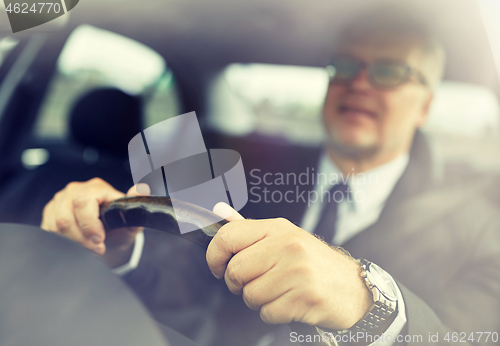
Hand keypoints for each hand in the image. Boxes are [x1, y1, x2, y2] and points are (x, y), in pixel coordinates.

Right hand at [41, 178, 149, 266]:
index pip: (83, 202)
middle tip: (96, 249)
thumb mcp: (131, 219)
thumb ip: (135, 206)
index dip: (89, 224)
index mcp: (96, 187)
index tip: (100, 240)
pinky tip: (76, 244)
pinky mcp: (50, 212)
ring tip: (89, 247)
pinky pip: (48, 230)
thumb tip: (142, 189)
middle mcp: (75, 189)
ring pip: (55, 226)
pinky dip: (62, 242)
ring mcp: (60, 200)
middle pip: (66, 218)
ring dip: (73, 242)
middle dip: (81, 239)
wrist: (109, 237)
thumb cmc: (119, 226)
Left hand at [207, 203, 372, 329]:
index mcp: (278, 228)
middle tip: (255, 283)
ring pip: (249, 295)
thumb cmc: (313, 264)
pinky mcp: (305, 298)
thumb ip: (250, 231)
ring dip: (258, 301)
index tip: (217, 267)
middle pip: (235, 271)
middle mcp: (288, 246)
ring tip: (278, 292)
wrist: (353, 287)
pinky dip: (273, 313)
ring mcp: (298, 272)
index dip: (214, 255)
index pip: (229, 236)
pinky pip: (267, 313)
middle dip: (239, 284)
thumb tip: (218, 213)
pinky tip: (289, 303)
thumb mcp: (285, 238)